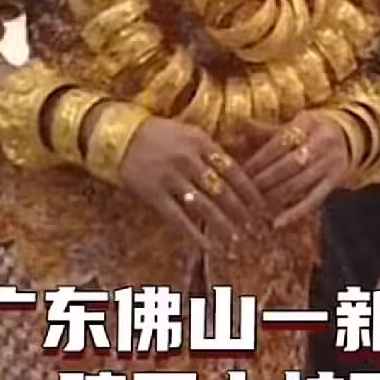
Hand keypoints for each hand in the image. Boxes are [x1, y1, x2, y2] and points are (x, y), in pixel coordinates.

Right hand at [118, 116, 265, 253]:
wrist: (117, 135)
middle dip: (241, 212)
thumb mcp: (187, 132)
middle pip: (222, 191)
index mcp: (200, 142)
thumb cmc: (157, 134)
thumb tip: (237, 171)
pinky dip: (195, 234)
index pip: (234, 170)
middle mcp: (188, 159)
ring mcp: (170, 177)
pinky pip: (179, 218)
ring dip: (223, 226)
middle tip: (254, 228)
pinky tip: (209, 246)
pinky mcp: (154, 193)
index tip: (262, 205)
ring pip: (204, 207)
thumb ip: (210, 150)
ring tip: (237, 240)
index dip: (249, 190)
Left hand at [245, 112, 349, 228]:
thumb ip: (266, 128)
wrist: (349, 135)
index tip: (241, 172)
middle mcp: (322, 142)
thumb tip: (237, 123)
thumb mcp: (294, 122)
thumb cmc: (312, 129)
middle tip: (245, 191)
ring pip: (300, 184)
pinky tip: (277, 223)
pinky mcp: (334, 182)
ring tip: (255, 204)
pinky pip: (314, 200)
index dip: (260, 159)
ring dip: (275, 196)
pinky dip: (295, 213)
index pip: (280, 143)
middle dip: (265, 179)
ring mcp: (330, 164)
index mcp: (309, 123)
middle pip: (290, 164)